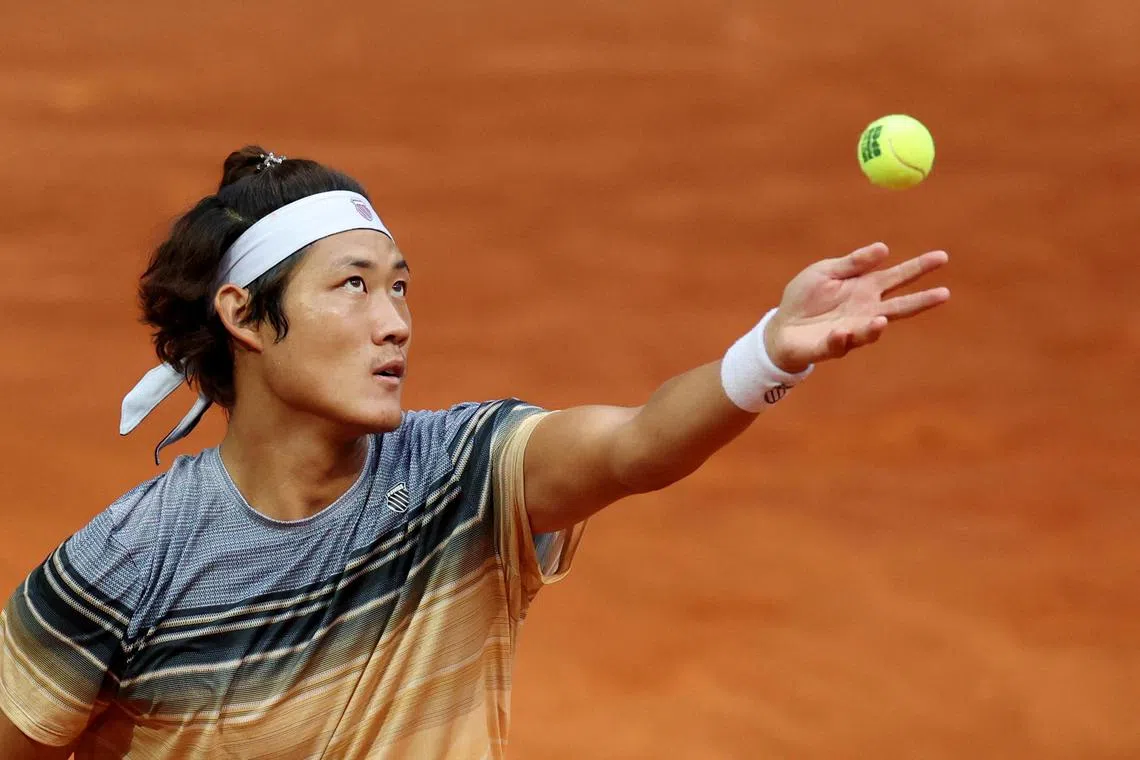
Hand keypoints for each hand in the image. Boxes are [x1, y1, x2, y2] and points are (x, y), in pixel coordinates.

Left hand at [764, 242, 949, 372]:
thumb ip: (853, 263)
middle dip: (921, 300)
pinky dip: (842, 338)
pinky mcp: (831, 345)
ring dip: (877, 327)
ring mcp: (851, 330)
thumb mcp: (826, 271)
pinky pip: (840, 343)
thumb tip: (883, 248)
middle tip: (944, 293)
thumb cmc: (806, 297)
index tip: (942, 257)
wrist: (782, 327)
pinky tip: (842, 331)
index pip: (898, 276)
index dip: (919, 267)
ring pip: (871, 330)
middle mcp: (865, 311)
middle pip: (899, 306)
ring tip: (882, 320)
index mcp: (866, 288)